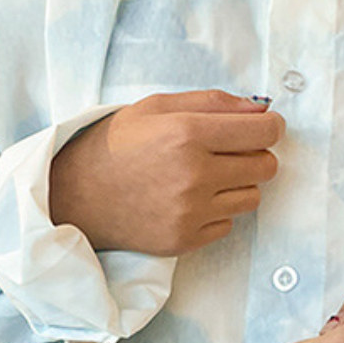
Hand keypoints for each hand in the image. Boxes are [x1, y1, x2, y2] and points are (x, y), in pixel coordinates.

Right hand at [49, 91, 284, 255]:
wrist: (74, 195)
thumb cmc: (115, 146)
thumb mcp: (157, 106)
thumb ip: (212, 102)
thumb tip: (260, 109)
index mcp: (188, 134)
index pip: (264, 131)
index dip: (268, 126)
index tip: (260, 128)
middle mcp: (193, 175)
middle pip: (266, 166)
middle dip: (255, 155)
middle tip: (228, 152)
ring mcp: (189, 212)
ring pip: (252, 197)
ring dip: (237, 186)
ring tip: (204, 178)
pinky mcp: (184, 240)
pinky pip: (227, 225)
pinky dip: (215, 213)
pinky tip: (187, 201)